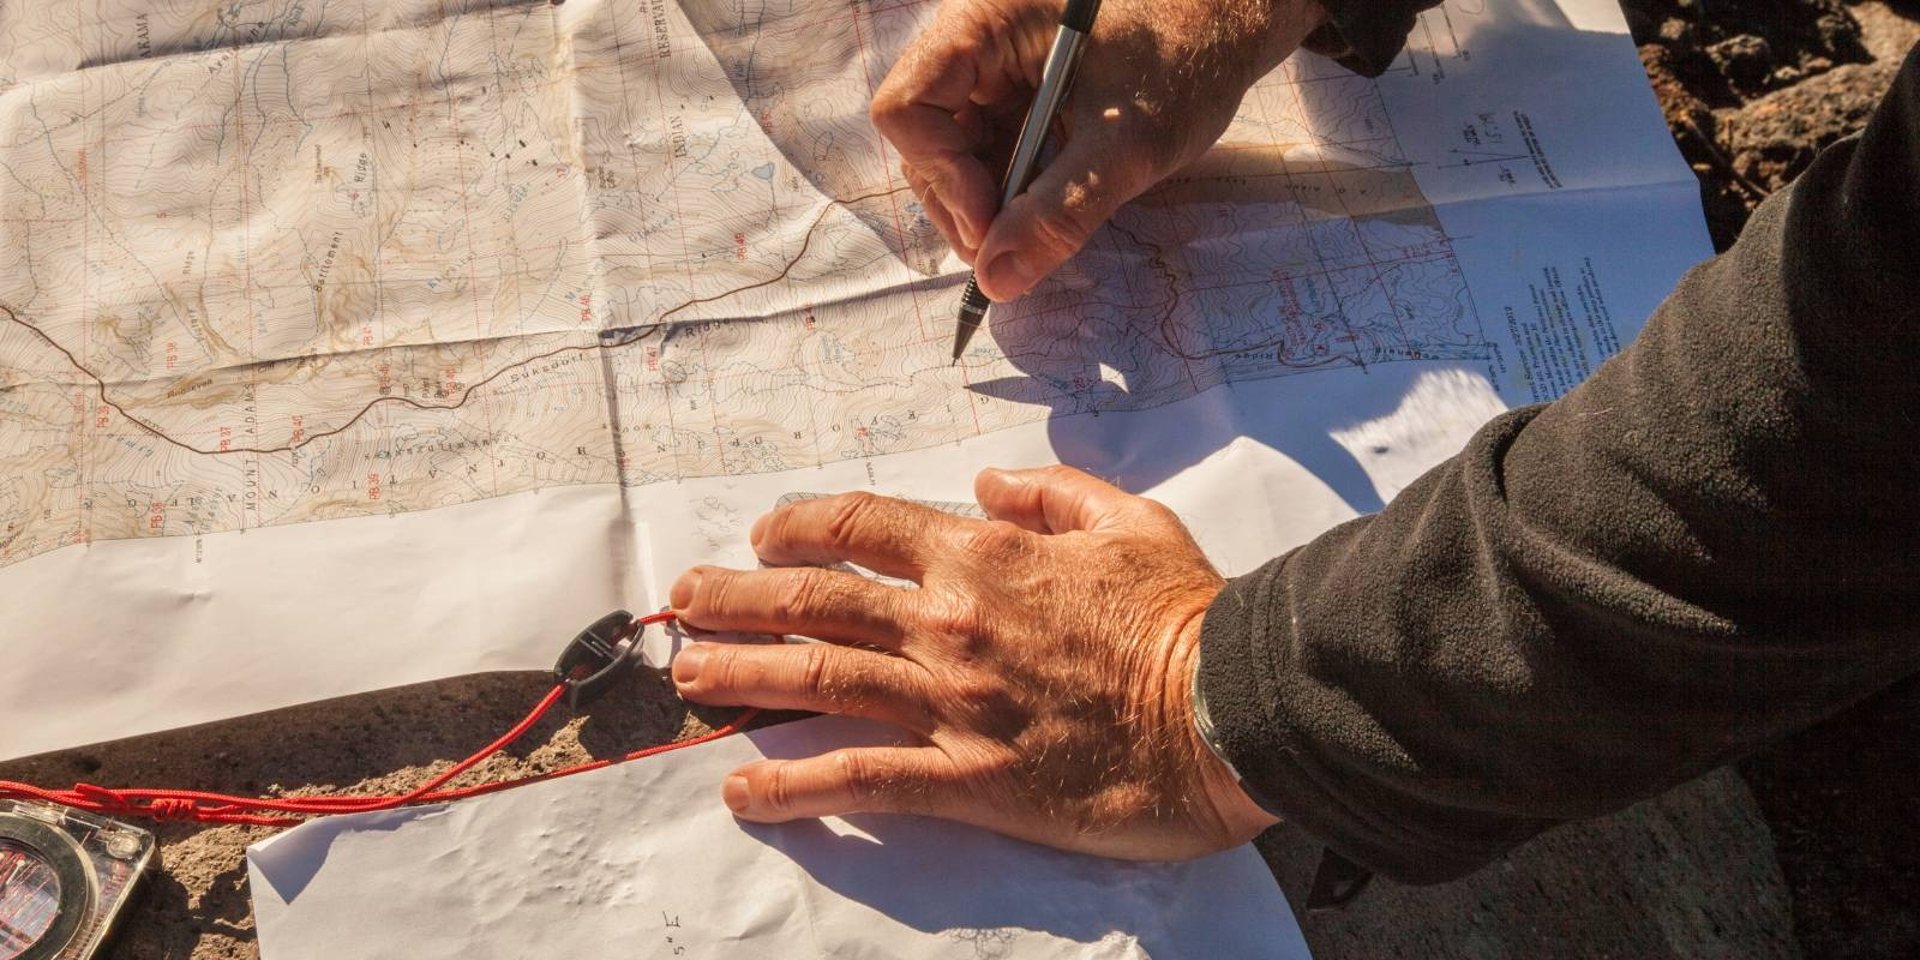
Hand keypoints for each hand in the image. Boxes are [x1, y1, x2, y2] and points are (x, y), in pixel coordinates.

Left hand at [668, 466, 1276, 860]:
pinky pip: (861, 778)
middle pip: (814, 600)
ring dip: (741, 673)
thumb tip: (984, 482)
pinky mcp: (968, 780)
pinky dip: (794, 783)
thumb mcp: (1128, 520)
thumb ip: (1049, 491)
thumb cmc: (1188, 615)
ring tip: (686, 675)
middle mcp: (949, 622)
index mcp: (984, 555)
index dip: (799, 525)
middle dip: (737, 596)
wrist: (1233, 711)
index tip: (764, 535)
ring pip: (818, 679)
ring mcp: (950, 704)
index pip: (861, 525)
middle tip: (686, 600)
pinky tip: (742, 790)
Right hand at [872, 0, 1328, 300]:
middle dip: (961, 203)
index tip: (991, 228)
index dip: (941, 173)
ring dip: (985, 206)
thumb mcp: (1129, 143)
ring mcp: (994, 70)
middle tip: (1008, 258)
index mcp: (986, 24)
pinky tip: (1044, 214)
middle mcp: (976, 43)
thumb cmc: (1188, 56)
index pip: (908, 106)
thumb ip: (1060, 211)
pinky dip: (1010, 193)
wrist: (1232, 23)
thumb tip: (997, 280)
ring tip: (1030, 240)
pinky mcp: (1017, 94)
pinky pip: (988, 151)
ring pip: (952, 153)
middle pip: (924, 136)